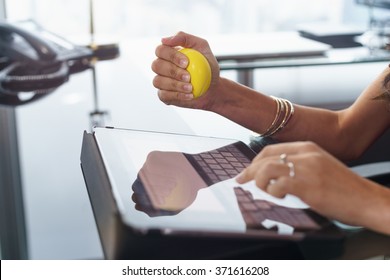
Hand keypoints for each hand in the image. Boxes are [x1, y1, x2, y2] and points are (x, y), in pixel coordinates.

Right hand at [151, 31, 219, 108]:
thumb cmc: (206, 66)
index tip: (186, 63)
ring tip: (190, 87)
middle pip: (156, 65)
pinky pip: (164, 95)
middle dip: (172, 71)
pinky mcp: (164, 95)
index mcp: (167, 53)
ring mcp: (161, 82)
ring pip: (158, 81)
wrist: (212, 87)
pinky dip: (178, 95)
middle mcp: (161, 66)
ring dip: (175, 85)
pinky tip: (190, 95)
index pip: (161, 50)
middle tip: (188, 76)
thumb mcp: (202, 47)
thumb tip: (164, 40)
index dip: (171, 56)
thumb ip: (185, 38)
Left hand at [236, 141, 382, 227]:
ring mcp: (305, 168)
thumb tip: (274, 175)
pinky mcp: (306, 184)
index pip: (271, 149)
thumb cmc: (343, 188)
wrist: (366, 199)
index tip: (247, 171)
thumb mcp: (320, 167)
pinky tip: (278, 197)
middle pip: (265, 157)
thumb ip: (299, 166)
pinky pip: (277, 185)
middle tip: (241, 181)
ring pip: (267, 169)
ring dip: (259, 181)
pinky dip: (272, 193)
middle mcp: (305, 154)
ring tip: (262, 191)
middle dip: (249, 171)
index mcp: (308, 147)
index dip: (255, 161)